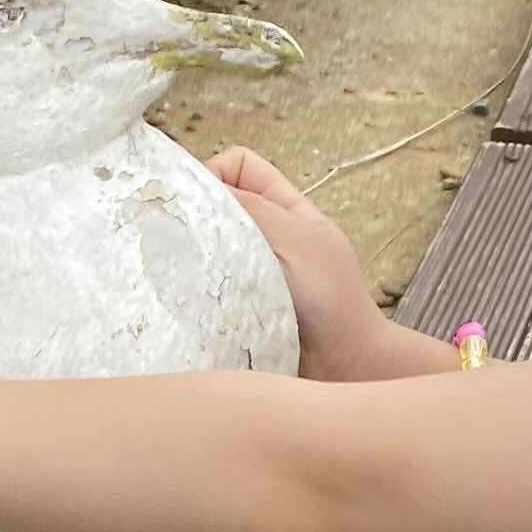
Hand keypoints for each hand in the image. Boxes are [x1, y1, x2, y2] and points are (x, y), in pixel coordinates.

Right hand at [208, 147, 412, 378]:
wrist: (343, 365)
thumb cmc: (333, 297)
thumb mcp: (296, 237)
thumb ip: (250, 206)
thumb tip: (193, 185)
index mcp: (283, 208)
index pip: (236, 166)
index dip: (214, 174)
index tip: (197, 204)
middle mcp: (262, 236)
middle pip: (213, 208)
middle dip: (197, 220)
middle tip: (187, 243)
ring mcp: (246, 271)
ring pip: (203, 249)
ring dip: (196, 261)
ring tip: (196, 277)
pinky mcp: (234, 305)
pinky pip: (202, 288)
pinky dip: (197, 293)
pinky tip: (199, 303)